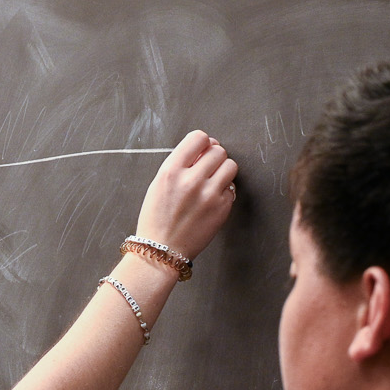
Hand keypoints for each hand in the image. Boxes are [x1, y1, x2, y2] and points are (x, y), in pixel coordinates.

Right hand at [135, 130, 239, 263]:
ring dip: (222, 171)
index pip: (198, 138)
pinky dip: (224, 191)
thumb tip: (207, 146)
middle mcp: (190, 180)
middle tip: (206, 170)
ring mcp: (208, 195)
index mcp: (170, 171)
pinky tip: (210, 201)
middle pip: (218, 151)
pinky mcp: (221, 208)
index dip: (203, 143)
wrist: (161, 250)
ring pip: (230, 165)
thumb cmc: (157, 219)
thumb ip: (181, 164)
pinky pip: (232, 188)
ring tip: (211, 183)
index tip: (202, 150)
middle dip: (213, 158)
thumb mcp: (158, 185)